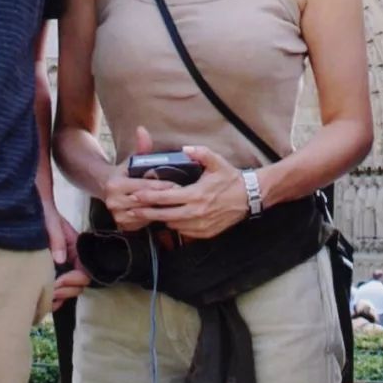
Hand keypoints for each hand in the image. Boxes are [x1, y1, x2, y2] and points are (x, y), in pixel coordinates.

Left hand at [39, 195, 89, 308]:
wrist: (26, 201)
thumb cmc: (40, 207)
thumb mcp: (49, 219)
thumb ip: (57, 238)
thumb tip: (61, 261)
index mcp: (73, 245)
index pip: (85, 269)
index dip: (74, 279)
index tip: (58, 281)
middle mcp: (69, 257)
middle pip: (79, 284)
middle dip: (67, 290)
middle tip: (51, 290)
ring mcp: (59, 265)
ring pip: (68, 289)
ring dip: (61, 296)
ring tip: (47, 295)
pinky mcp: (47, 269)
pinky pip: (56, 288)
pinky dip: (53, 298)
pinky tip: (44, 298)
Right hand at [101, 125, 180, 229]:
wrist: (105, 187)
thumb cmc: (125, 171)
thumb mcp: (133, 159)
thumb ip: (141, 147)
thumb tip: (142, 129)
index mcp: (115, 184)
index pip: (144, 186)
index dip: (162, 185)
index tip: (179, 184)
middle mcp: (113, 201)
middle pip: (145, 201)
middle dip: (165, 199)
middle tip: (183, 196)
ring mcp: (116, 215)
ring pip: (145, 214)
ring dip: (161, 210)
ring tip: (178, 205)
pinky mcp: (122, 225)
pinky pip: (142, 223)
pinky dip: (154, 218)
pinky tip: (166, 214)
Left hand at [128, 145, 248, 239]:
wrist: (250, 197)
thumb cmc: (231, 178)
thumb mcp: (217, 162)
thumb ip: (200, 153)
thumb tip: (184, 149)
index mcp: (196, 194)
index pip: (166, 197)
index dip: (148, 197)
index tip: (135, 195)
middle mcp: (196, 212)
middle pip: (164, 216)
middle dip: (146, 213)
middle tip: (132, 209)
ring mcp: (201, 225)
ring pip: (173, 225)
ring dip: (162, 219)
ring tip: (150, 213)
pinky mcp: (206, 233)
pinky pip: (185, 232)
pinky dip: (177, 225)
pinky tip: (172, 219)